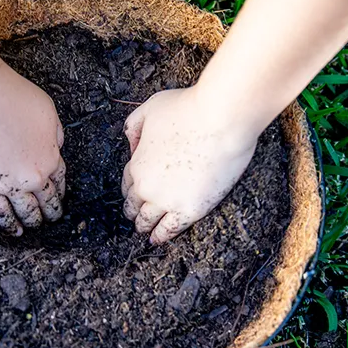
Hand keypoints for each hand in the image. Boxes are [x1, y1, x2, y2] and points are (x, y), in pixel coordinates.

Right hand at [0, 68, 65, 234]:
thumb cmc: (11, 96)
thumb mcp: (47, 110)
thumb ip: (55, 132)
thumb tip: (57, 146)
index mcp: (51, 156)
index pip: (59, 182)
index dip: (59, 193)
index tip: (58, 200)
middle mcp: (34, 176)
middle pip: (46, 201)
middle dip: (50, 212)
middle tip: (50, 220)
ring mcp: (10, 185)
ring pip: (26, 212)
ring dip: (32, 221)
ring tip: (33, 228)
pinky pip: (1, 214)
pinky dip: (9, 225)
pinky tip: (14, 231)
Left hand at [121, 88, 261, 243]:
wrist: (221, 119)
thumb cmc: (189, 108)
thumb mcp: (151, 108)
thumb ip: (135, 125)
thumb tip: (130, 142)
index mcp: (136, 163)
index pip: (127, 184)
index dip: (130, 190)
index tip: (133, 194)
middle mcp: (147, 186)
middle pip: (134, 205)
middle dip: (134, 211)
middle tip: (136, 217)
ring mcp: (168, 201)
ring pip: (148, 221)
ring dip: (145, 227)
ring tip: (146, 232)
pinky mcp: (191, 210)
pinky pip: (170, 230)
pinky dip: (162, 236)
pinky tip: (158, 240)